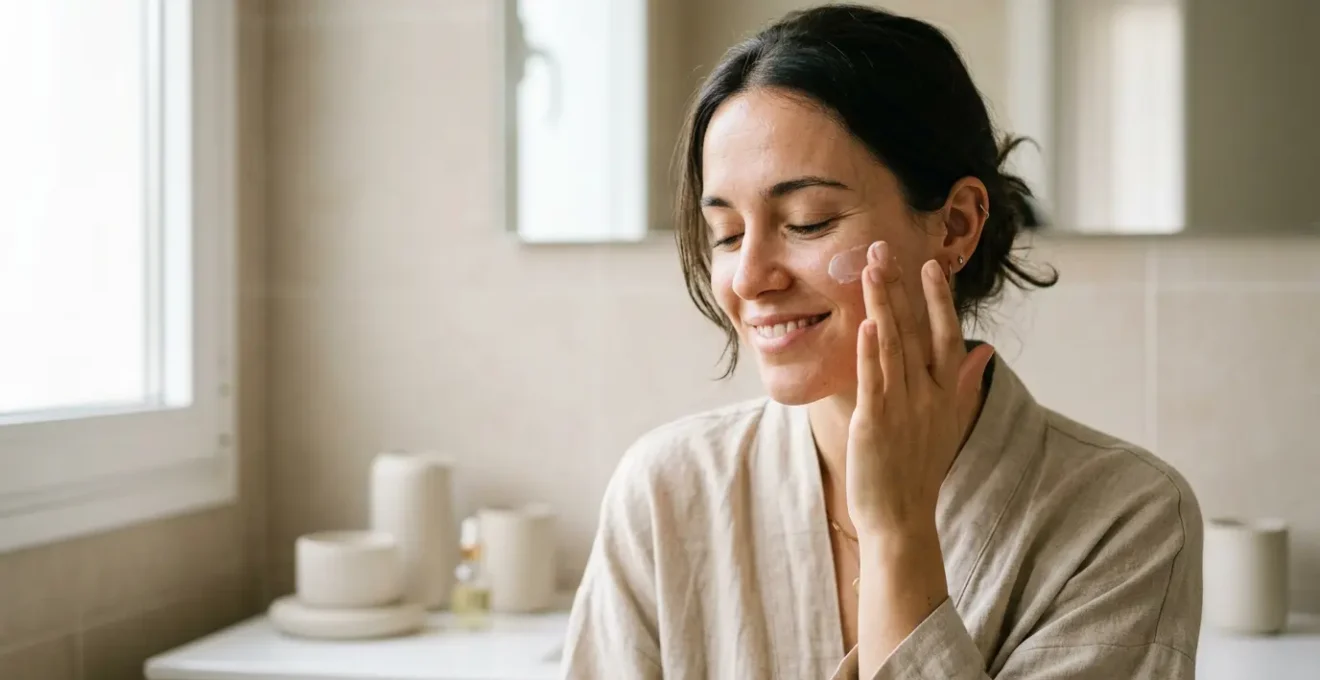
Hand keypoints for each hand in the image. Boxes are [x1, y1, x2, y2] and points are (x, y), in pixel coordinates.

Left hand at [846, 240, 994, 538]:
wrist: (901, 519)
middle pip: (915, 331)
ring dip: (882, 305)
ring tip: (870, 269)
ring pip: (893, 346)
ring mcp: (902, 408)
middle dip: (901, 288)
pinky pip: (874, 381)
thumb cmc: (919, 470)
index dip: (938, 299)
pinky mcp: (875, 423)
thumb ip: (964, 383)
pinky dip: (871, 352)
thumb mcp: (949, 423)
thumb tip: (984, 349)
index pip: (945, 335)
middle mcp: (928, 396)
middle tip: (884, 248)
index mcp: (944, 393)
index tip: (930, 264)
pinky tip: (866, 324)